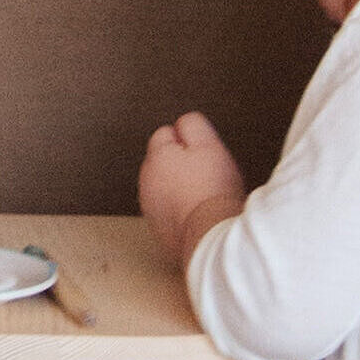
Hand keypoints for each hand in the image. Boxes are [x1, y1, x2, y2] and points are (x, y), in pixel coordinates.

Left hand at [140, 111, 247, 265]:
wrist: (211, 237)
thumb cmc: (212, 192)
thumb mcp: (208, 144)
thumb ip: (192, 125)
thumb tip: (184, 123)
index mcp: (155, 157)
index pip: (165, 134)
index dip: (188, 141)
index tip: (203, 153)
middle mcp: (146, 181)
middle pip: (164, 162)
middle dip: (181, 164)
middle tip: (207, 175)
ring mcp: (150, 207)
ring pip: (165, 187)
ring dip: (180, 188)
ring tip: (204, 197)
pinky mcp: (158, 230)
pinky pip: (169, 211)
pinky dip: (180, 211)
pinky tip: (198, 214)